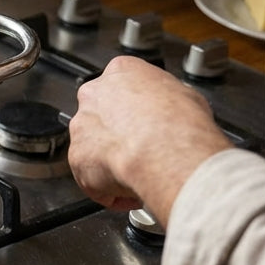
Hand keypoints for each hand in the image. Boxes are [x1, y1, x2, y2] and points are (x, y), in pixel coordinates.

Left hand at [68, 56, 231, 222]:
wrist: (165, 151)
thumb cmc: (180, 123)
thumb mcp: (187, 97)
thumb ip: (167, 100)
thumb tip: (175, 110)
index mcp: (122, 72)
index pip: (123, 87)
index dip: (137, 109)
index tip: (147, 121)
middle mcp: (94, 96)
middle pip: (102, 115)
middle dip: (120, 134)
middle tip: (143, 149)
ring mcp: (81, 127)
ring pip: (94, 147)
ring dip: (113, 162)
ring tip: (141, 173)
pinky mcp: (77, 158)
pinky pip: (93, 179)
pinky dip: (110, 190)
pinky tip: (133, 192)